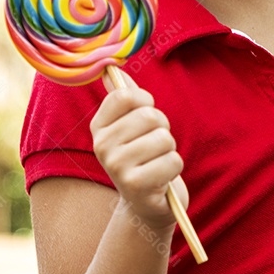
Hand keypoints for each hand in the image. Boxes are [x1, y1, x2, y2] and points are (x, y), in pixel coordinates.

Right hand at [90, 82, 185, 230]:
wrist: (146, 205)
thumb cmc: (143, 158)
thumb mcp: (130, 127)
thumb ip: (123, 97)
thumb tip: (111, 68)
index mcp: (99, 127)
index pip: (126, 95)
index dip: (146, 102)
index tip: (145, 117)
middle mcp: (102, 146)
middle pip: (149, 116)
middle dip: (162, 129)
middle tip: (153, 146)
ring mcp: (116, 166)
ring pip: (164, 138)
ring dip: (169, 150)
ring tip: (157, 162)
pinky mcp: (136, 186)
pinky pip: (172, 160)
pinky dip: (174, 168)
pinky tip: (162, 178)